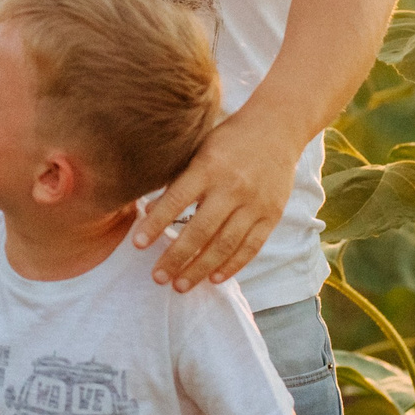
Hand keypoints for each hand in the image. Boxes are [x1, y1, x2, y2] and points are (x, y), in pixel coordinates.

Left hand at [136, 106, 296, 290]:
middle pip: (200, 231)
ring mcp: (254, 203)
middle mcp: (232, 187)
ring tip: (180, 285)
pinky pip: (250, 247)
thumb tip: (149, 211)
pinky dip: (232, 266)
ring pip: (224, 245)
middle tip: (157, 277)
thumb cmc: (228, 139)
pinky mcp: (271, 214)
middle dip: (176, 257)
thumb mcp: (199, 150)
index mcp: (208, 166)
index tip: (138, 244)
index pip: (176, 201)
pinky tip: (213, 278)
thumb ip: (177, 179)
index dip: (155, 224)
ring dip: (200, 269)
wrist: (276, 128)